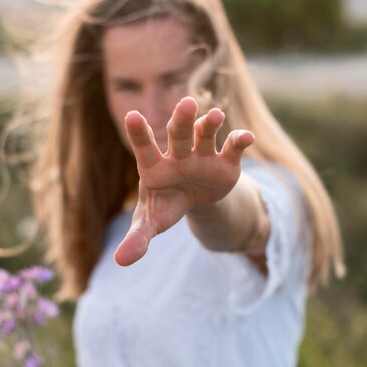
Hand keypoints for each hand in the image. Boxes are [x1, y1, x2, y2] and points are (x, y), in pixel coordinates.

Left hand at [114, 96, 253, 265]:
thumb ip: (137, 239)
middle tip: (186, 104)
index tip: (131, 116)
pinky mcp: (225, 161)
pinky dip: (239, 141)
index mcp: (155, 167)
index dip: (139, 134)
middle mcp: (178, 155)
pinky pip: (232, 148)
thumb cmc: (165, 206)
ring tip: (214, 117)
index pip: (144, 148)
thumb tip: (120, 262)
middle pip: (179, 134)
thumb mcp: (151, 224)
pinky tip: (246, 138)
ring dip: (209, 124)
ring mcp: (202, 155)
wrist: (194, 200)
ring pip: (205, 134)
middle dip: (182, 121)